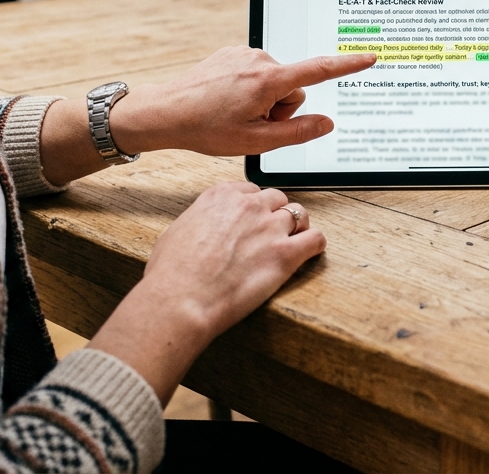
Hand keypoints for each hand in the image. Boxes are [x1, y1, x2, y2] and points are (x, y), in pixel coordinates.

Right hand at [89, 181, 323, 402]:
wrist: (180, 298)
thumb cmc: (172, 273)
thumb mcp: (178, 231)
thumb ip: (200, 220)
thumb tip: (204, 229)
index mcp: (221, 195)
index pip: (251, 190)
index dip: (255, 206)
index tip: (255, 219)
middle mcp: (249, 205)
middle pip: (277, 199)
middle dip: (276, 214)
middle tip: (273, 234)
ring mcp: (269, 227)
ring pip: (299, 215)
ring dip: (298, 227)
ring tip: (295, 241)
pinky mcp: (285, 254)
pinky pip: (316, 239)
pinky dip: (315, 245)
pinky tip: (309, 253)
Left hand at [111, 47, 375, 156]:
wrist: (165, 111)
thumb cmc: (206, 128)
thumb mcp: (256, 141)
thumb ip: (297, 132)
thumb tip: (326, 122)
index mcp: (268, 80)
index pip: (319, 71)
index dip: (348, 65)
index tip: (370, 57)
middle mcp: (260, 59)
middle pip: (293, 88)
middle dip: (280, 108)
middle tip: (251, 124)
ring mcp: (245, 54)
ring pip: (275, 83)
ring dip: (264, 100)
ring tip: (235, 113)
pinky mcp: (234, 53)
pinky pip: (258, 74)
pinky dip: (250, 90)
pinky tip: (227, 101)